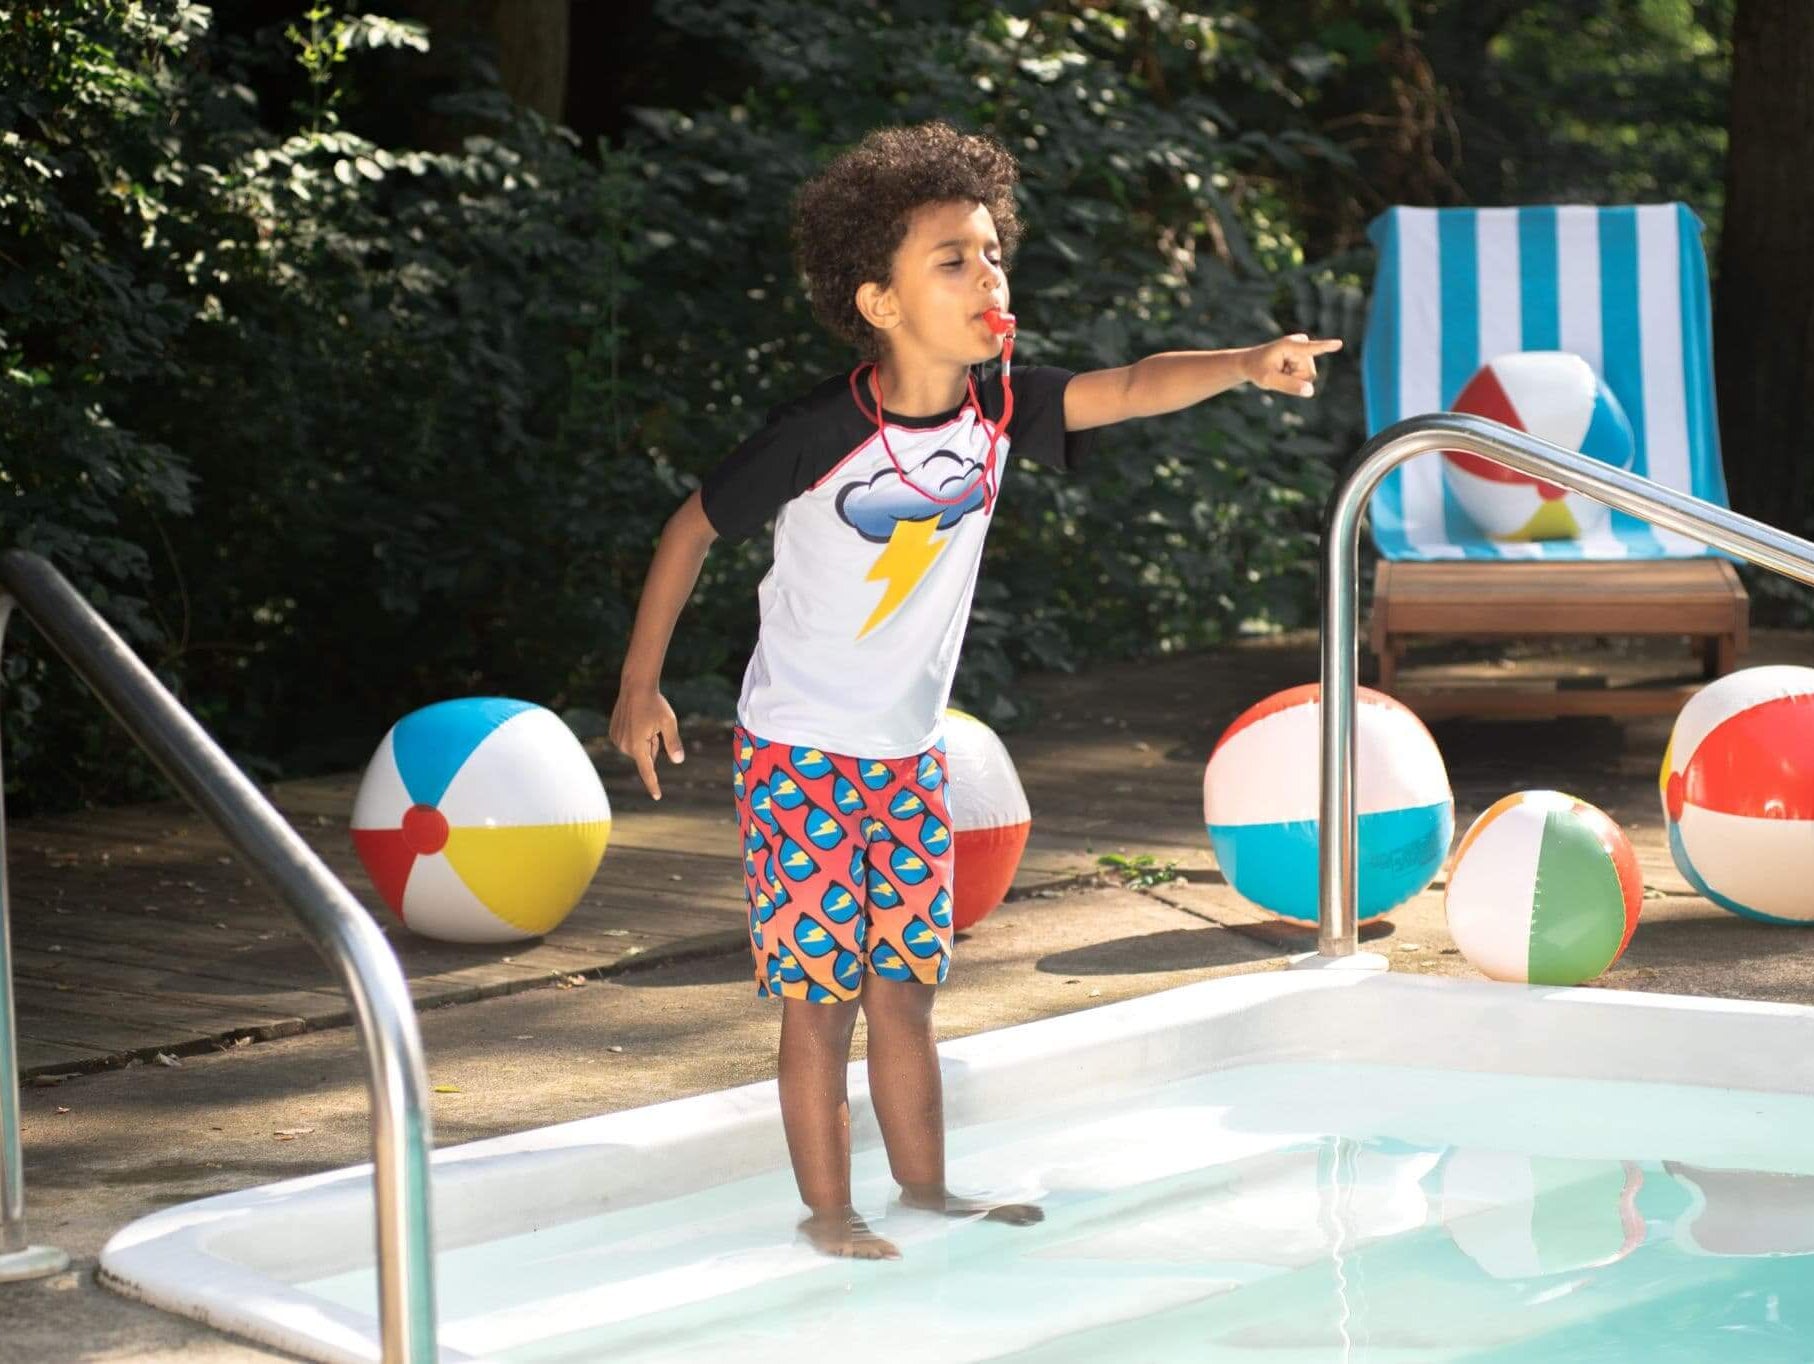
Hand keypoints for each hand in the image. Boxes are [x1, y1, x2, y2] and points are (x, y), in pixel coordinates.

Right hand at [609, 684, 684, 800]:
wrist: (635, 686)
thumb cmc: (655, 704)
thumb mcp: (669, 722)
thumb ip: (673, 743)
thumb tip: (678, 761)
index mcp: (638, 745)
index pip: (647, 771)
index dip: (653, 784)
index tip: (657, 796)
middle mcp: (624, 745)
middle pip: (645, 756)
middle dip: (653, 746)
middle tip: (653, 726)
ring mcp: (617, 739)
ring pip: (637, 750)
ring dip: (645, 741)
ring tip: (644, 721)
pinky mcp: (613, 733)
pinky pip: (629, 742)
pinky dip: (636, 736)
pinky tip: (636, 720)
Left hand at [1244, 333, 1342, 397]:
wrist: (1250, 363)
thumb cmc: (1257, 369)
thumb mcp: (1268, 380)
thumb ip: (1289, 386)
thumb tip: (1310, 392)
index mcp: (1288, 345)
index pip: (1310, 348)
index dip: (1325, 347)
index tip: (1339, 343)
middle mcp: (1300, 344)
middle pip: (1309, 374)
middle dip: (1295, 379)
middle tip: (1278, 373)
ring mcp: (1304, 351)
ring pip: (1309, 377)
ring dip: (1294, 379)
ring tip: (1280, 371)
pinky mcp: (1305, 357)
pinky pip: (1307, 377)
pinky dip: (1295, 378)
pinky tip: (1284, 371)